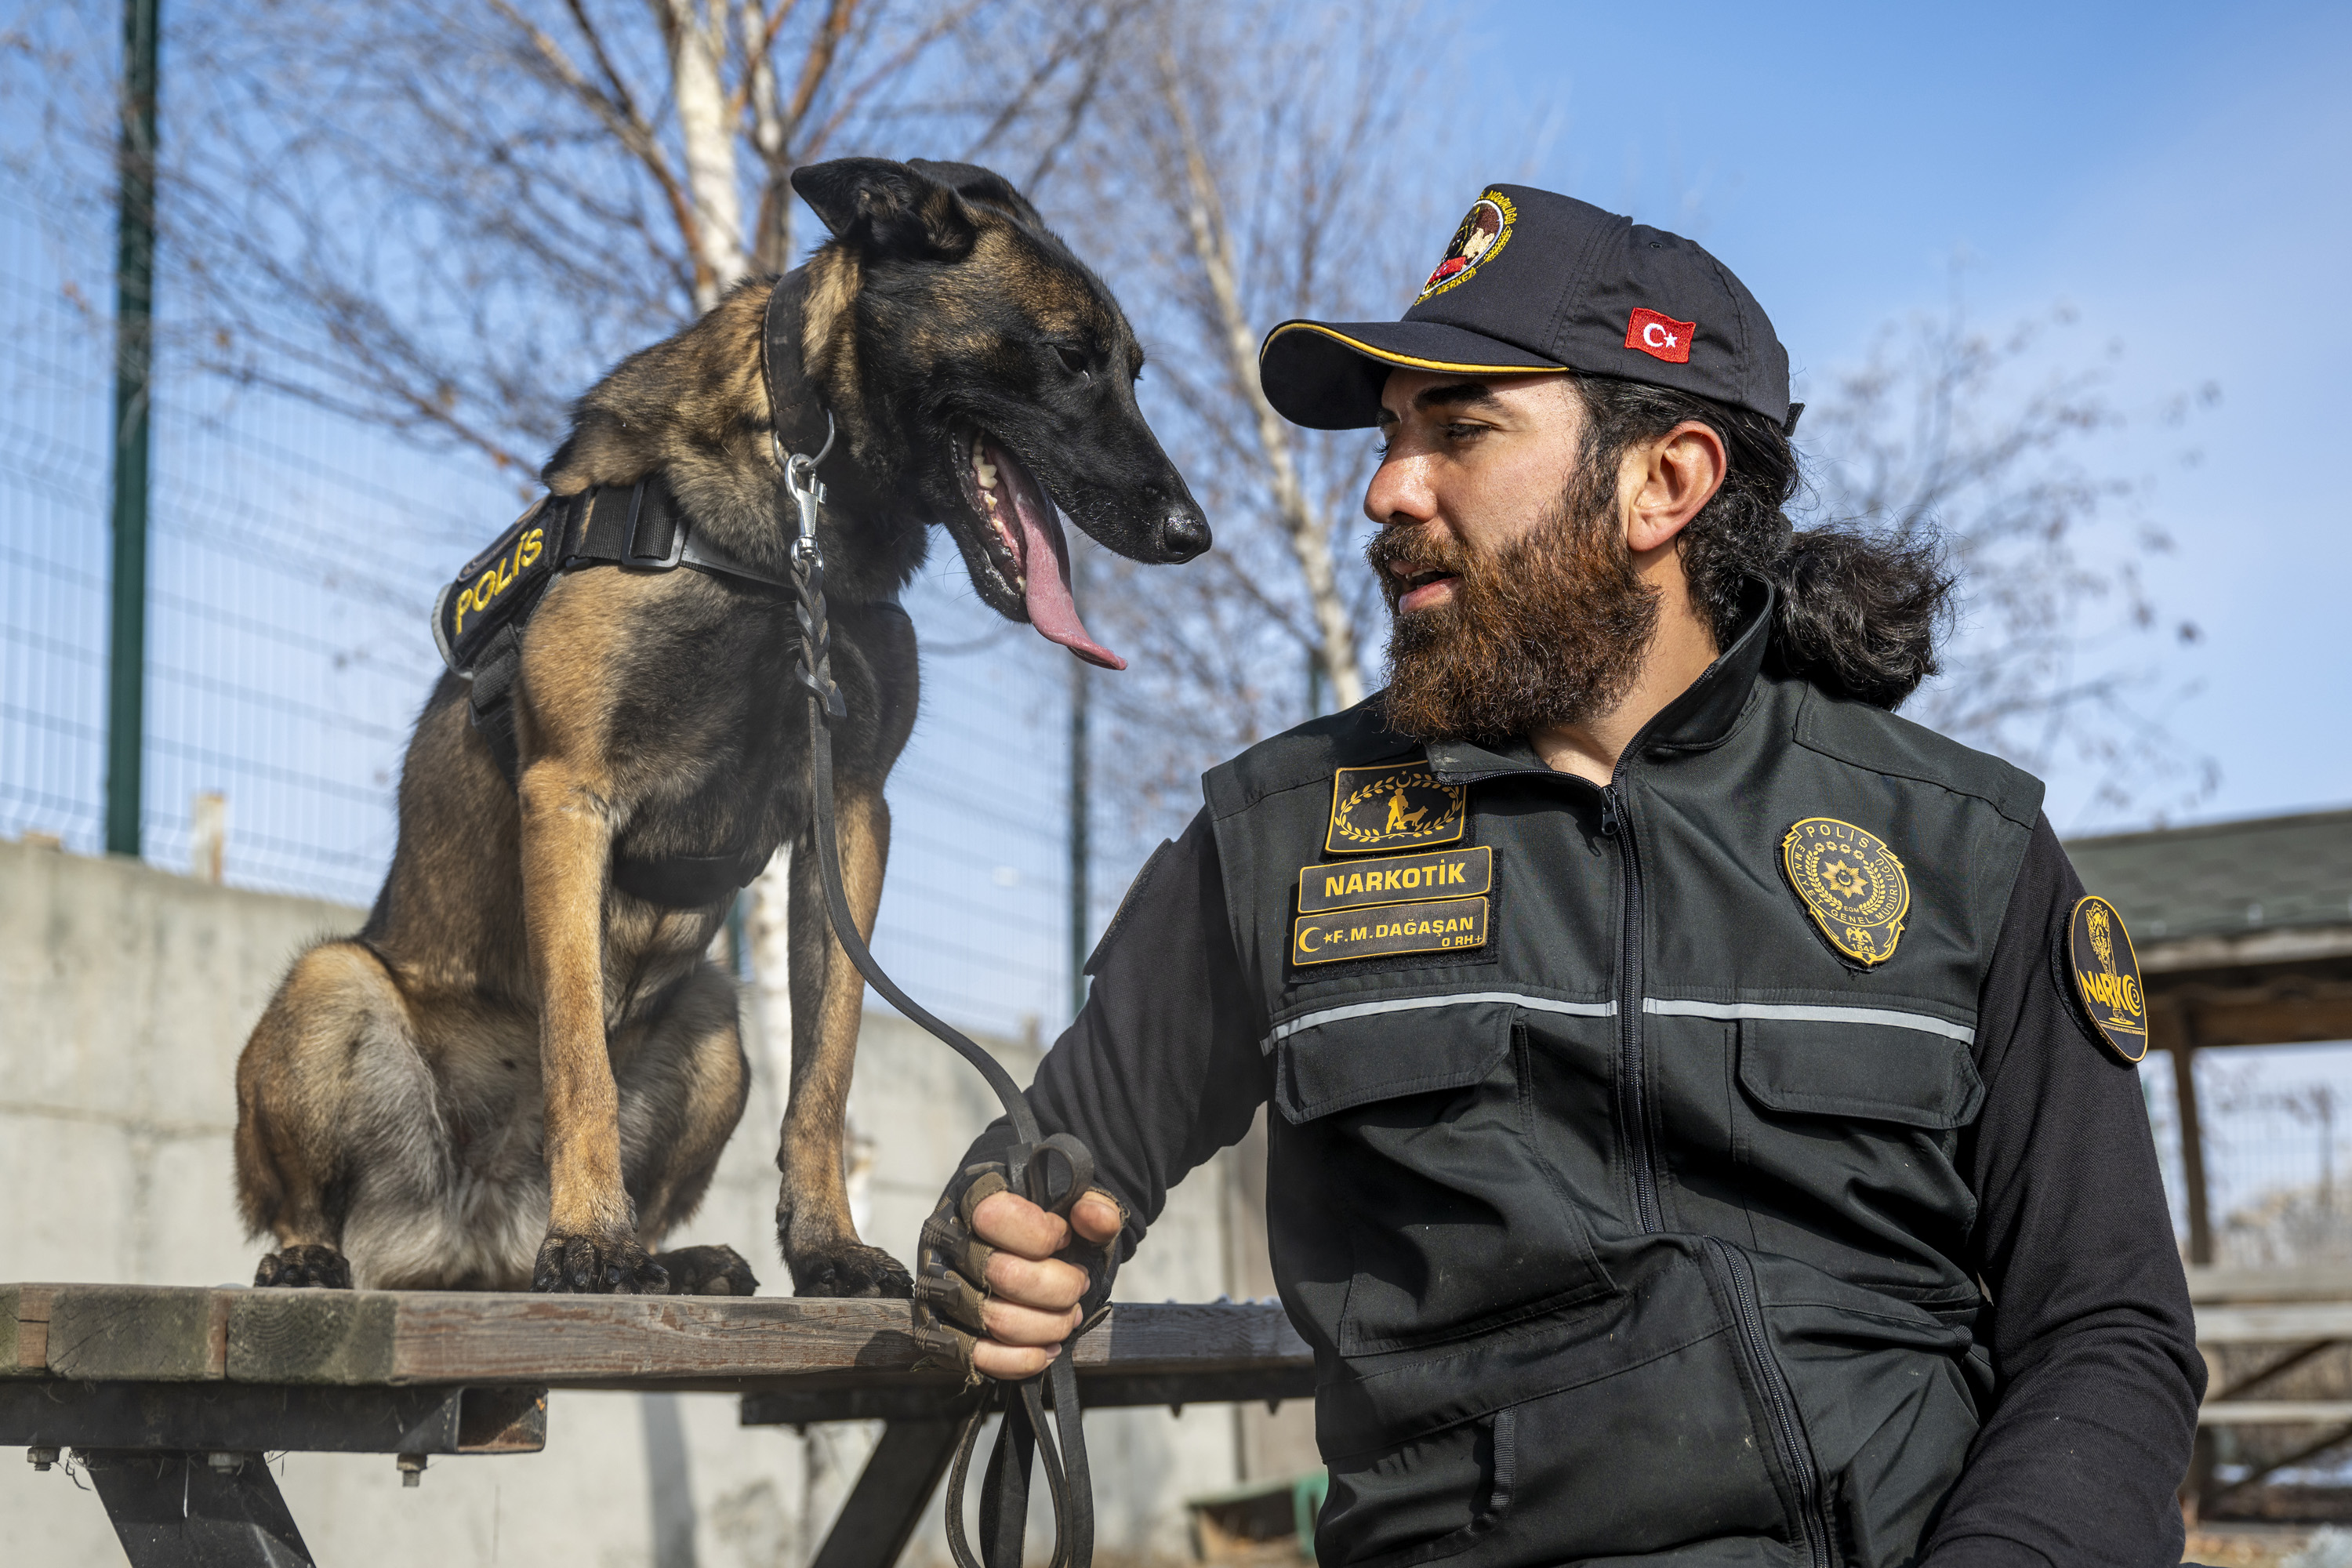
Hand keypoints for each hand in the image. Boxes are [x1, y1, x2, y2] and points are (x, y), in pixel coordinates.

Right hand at [963, 1186, 1123, 1378]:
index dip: (1041, 1234)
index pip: (995, 1217)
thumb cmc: (1043, 1221)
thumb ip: (1092, 1205)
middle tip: (1079, 1288)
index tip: (1064, 1237)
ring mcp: (940, 1290)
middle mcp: (947, 1244)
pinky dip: (1021, 1360)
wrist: (1012, 1246)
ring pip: (997, 1321)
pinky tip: (1047, 1350)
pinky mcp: (944, 1333)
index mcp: (972, 1198)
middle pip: (1004, 1275)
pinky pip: (979, 1357)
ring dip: (1048, 1326)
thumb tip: (1096, 1218)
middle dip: (1059, 1288)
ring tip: (1069, 1317)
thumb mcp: (1073, 1202)